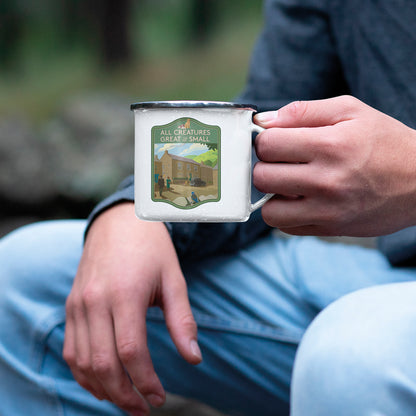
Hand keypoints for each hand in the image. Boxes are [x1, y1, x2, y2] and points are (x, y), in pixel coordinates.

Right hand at [63, 203, 201, 415]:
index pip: (131, 352)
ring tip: (125, 400)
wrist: (119, 222)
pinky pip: (71, 349)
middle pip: (103, 364)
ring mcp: (78, 304)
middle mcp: (95, 302)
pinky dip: (84, 372)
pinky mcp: (71, 305)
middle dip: (124, 395)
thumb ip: (182, 321)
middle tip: (144, 409)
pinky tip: (102, 382)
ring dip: (102, 389)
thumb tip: (194, 359)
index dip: (145, 381)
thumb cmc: (151, 249)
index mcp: (124, 294)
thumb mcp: (173, 279)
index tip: (159, 398)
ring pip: (83, 362)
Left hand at [253, 95, 415, 235]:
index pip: (267, 144)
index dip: (266, 140)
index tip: (277, 141)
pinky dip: (286, 214)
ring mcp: (327, 210)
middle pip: (262, 177)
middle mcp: (326, 181)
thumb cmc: (385, 142)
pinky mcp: (329, 229)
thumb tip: (264, 121)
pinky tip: (300, 200)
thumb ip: (304, 111)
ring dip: (272, 195)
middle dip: (266, 166)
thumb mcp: (351, 111)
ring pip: (269, 210)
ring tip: (288, 184)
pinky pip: (286, 227)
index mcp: (330, 145)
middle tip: (282, 162)